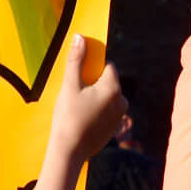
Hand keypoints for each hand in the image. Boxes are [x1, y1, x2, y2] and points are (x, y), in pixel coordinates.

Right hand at [47, 33, 125, 163]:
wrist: (69, 152)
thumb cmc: (68, 117)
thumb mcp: (70, 86)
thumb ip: (76, 61)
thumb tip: (80, 37)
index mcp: (113, 88)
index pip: (107, 66)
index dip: (92, 69)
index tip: (79, 79)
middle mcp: (122, 101)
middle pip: (108, 82)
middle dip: (93, 84)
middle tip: (75, 96)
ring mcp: (120, 116)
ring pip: (107, 97)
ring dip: (95, 98)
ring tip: (78, 110)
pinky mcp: (115, 128)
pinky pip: (107, 112)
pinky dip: (97, 112)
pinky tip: (83, 121)